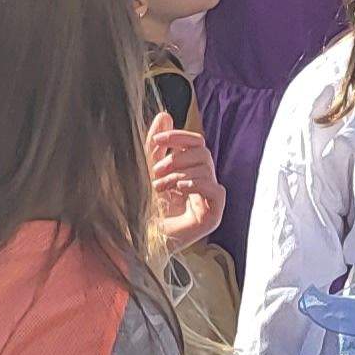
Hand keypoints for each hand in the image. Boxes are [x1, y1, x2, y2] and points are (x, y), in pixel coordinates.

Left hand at [148, 120, 221, 251]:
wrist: (140, 239)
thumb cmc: (144, 208)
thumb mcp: (148, 170)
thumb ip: (157, 145)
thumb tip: (165, 115)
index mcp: (190, 170)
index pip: (196, 143)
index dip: (179, 137)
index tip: (159, 140)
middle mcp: (203, 183)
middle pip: (203, 153)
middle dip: (178, 158)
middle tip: (156, 172)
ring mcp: (210, 199)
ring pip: (206, 169)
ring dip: (179, 174)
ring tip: (161, 187)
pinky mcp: (213, 215)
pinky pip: (215, 190)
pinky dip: (196, 184)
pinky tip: (179, 189)